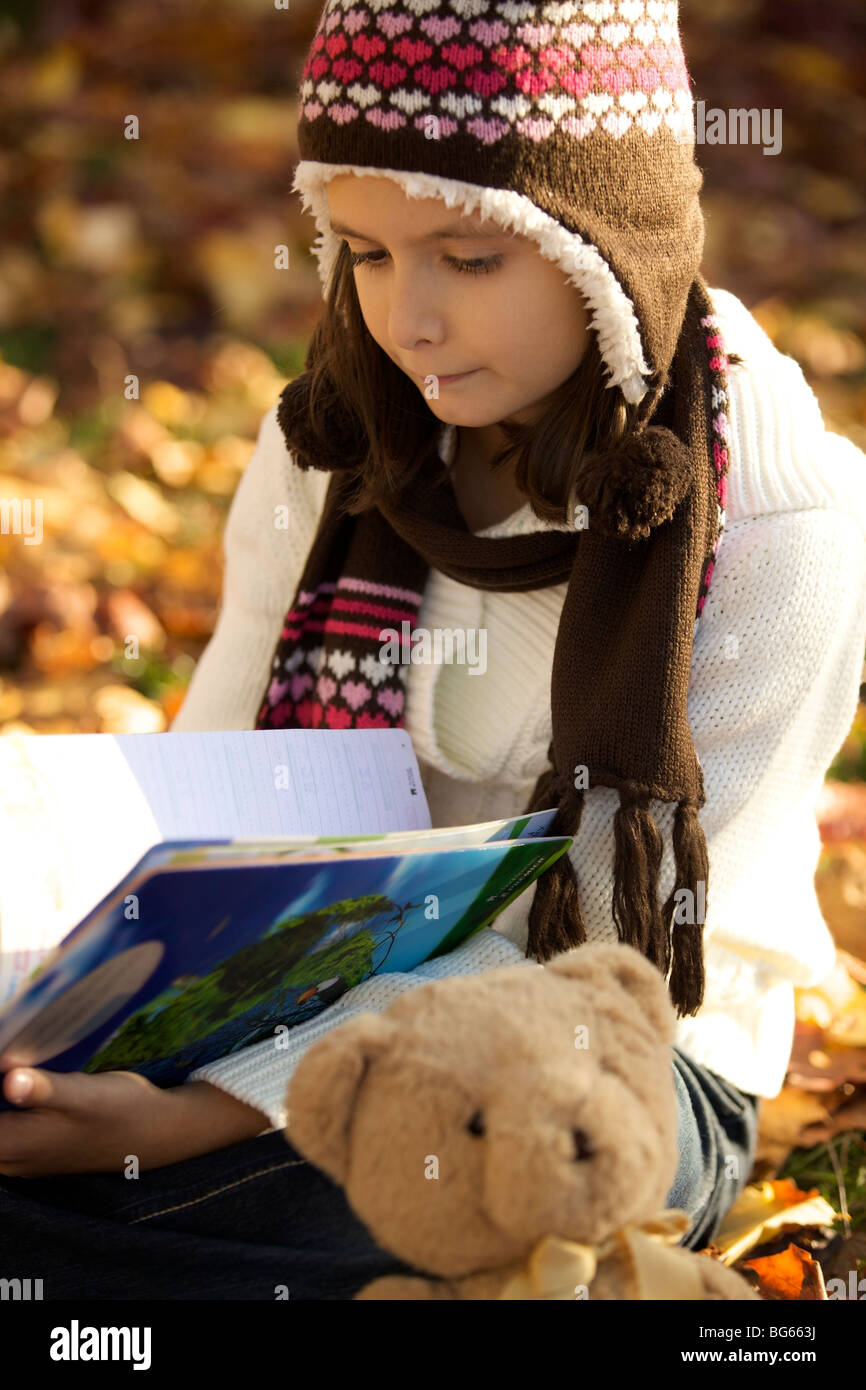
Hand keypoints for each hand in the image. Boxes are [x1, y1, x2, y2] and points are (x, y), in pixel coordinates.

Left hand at [0, 1066, 269, 1177]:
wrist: (155, 1132)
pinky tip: (17, 1079)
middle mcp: (9, 1157)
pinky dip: (3, 1106)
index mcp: (12, 1144)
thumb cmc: (120, 1111)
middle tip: (6, 1058)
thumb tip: (8, 1078)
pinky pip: (3, 1130)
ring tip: (11, 1067)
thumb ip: (43, 1089)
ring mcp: (21, 1156)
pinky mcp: (35, 1147)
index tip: (1, 1062)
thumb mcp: (83, 1094)